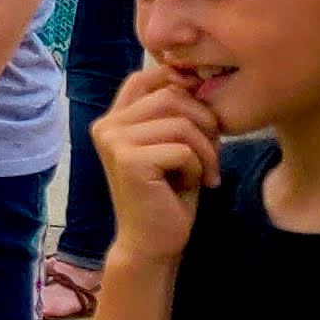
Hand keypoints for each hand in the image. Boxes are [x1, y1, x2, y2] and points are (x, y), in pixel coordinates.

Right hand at [88, 62, 221, 269]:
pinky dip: (199, 167)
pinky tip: (194, 185)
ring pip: (181, 122)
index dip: (179, 84)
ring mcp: (114, 142)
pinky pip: (183, 148)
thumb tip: (199, 79)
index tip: (202, 113)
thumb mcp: (171, 145)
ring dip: (207, 149)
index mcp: (113, 119)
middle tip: (213, 154)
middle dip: (205, 122)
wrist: (152, 242)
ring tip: (207, 172)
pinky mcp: (130, 161)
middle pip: (171, 95)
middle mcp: (106, 125)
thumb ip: (175, 114)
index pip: (146, 77)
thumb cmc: (167, 194)